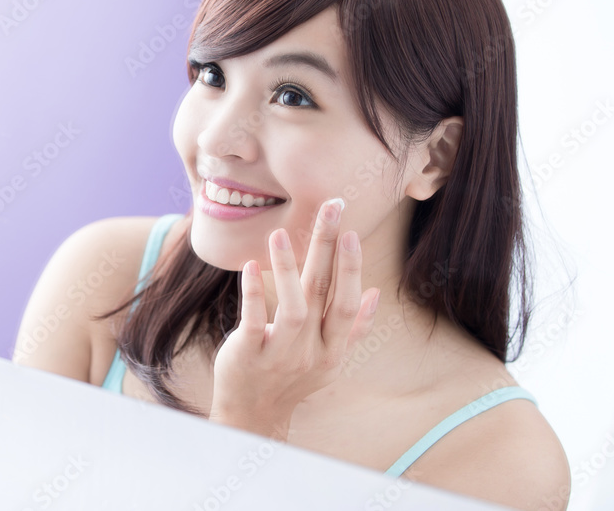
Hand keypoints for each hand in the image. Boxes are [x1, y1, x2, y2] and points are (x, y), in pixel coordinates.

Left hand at [208, 198, 380, 440]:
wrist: (252, 413)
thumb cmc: (290, 377)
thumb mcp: (328, 360)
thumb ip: (352, 329)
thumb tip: (375, 293)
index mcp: (331, 350)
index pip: (345, 302)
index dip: (351, 268)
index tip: (351, 231)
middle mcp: (310, 352)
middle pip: (323, 294)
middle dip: (328, 249)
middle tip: (330, 209)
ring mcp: (279, 354)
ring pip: (292, 308)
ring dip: (288, 268)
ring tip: (280, 233)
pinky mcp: (247, 354)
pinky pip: (252, 321)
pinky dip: (253, 293)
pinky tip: (250, 266)